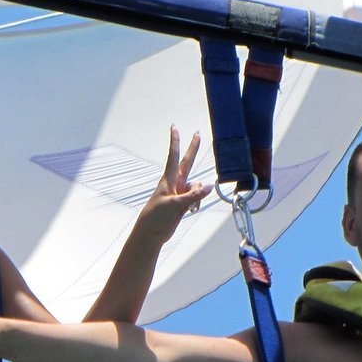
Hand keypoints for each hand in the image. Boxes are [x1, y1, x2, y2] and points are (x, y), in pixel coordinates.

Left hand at [136, 126, 209, 242]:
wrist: (152, 233)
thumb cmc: (156, 216)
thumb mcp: (175, 205)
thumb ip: (193, 195)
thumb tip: (209, 187)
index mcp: (168, 180)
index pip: (173, 156)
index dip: (175, 142)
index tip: (174, 128)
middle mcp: (175, 183)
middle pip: (187, 162)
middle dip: (193, 149)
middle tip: (198, 134)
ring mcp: (179, 192)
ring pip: (197, 186)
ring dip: (198, 195)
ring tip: (189, 207)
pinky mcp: (183, 203)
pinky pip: (196, 197)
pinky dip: (197, 202)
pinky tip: (191, 210)